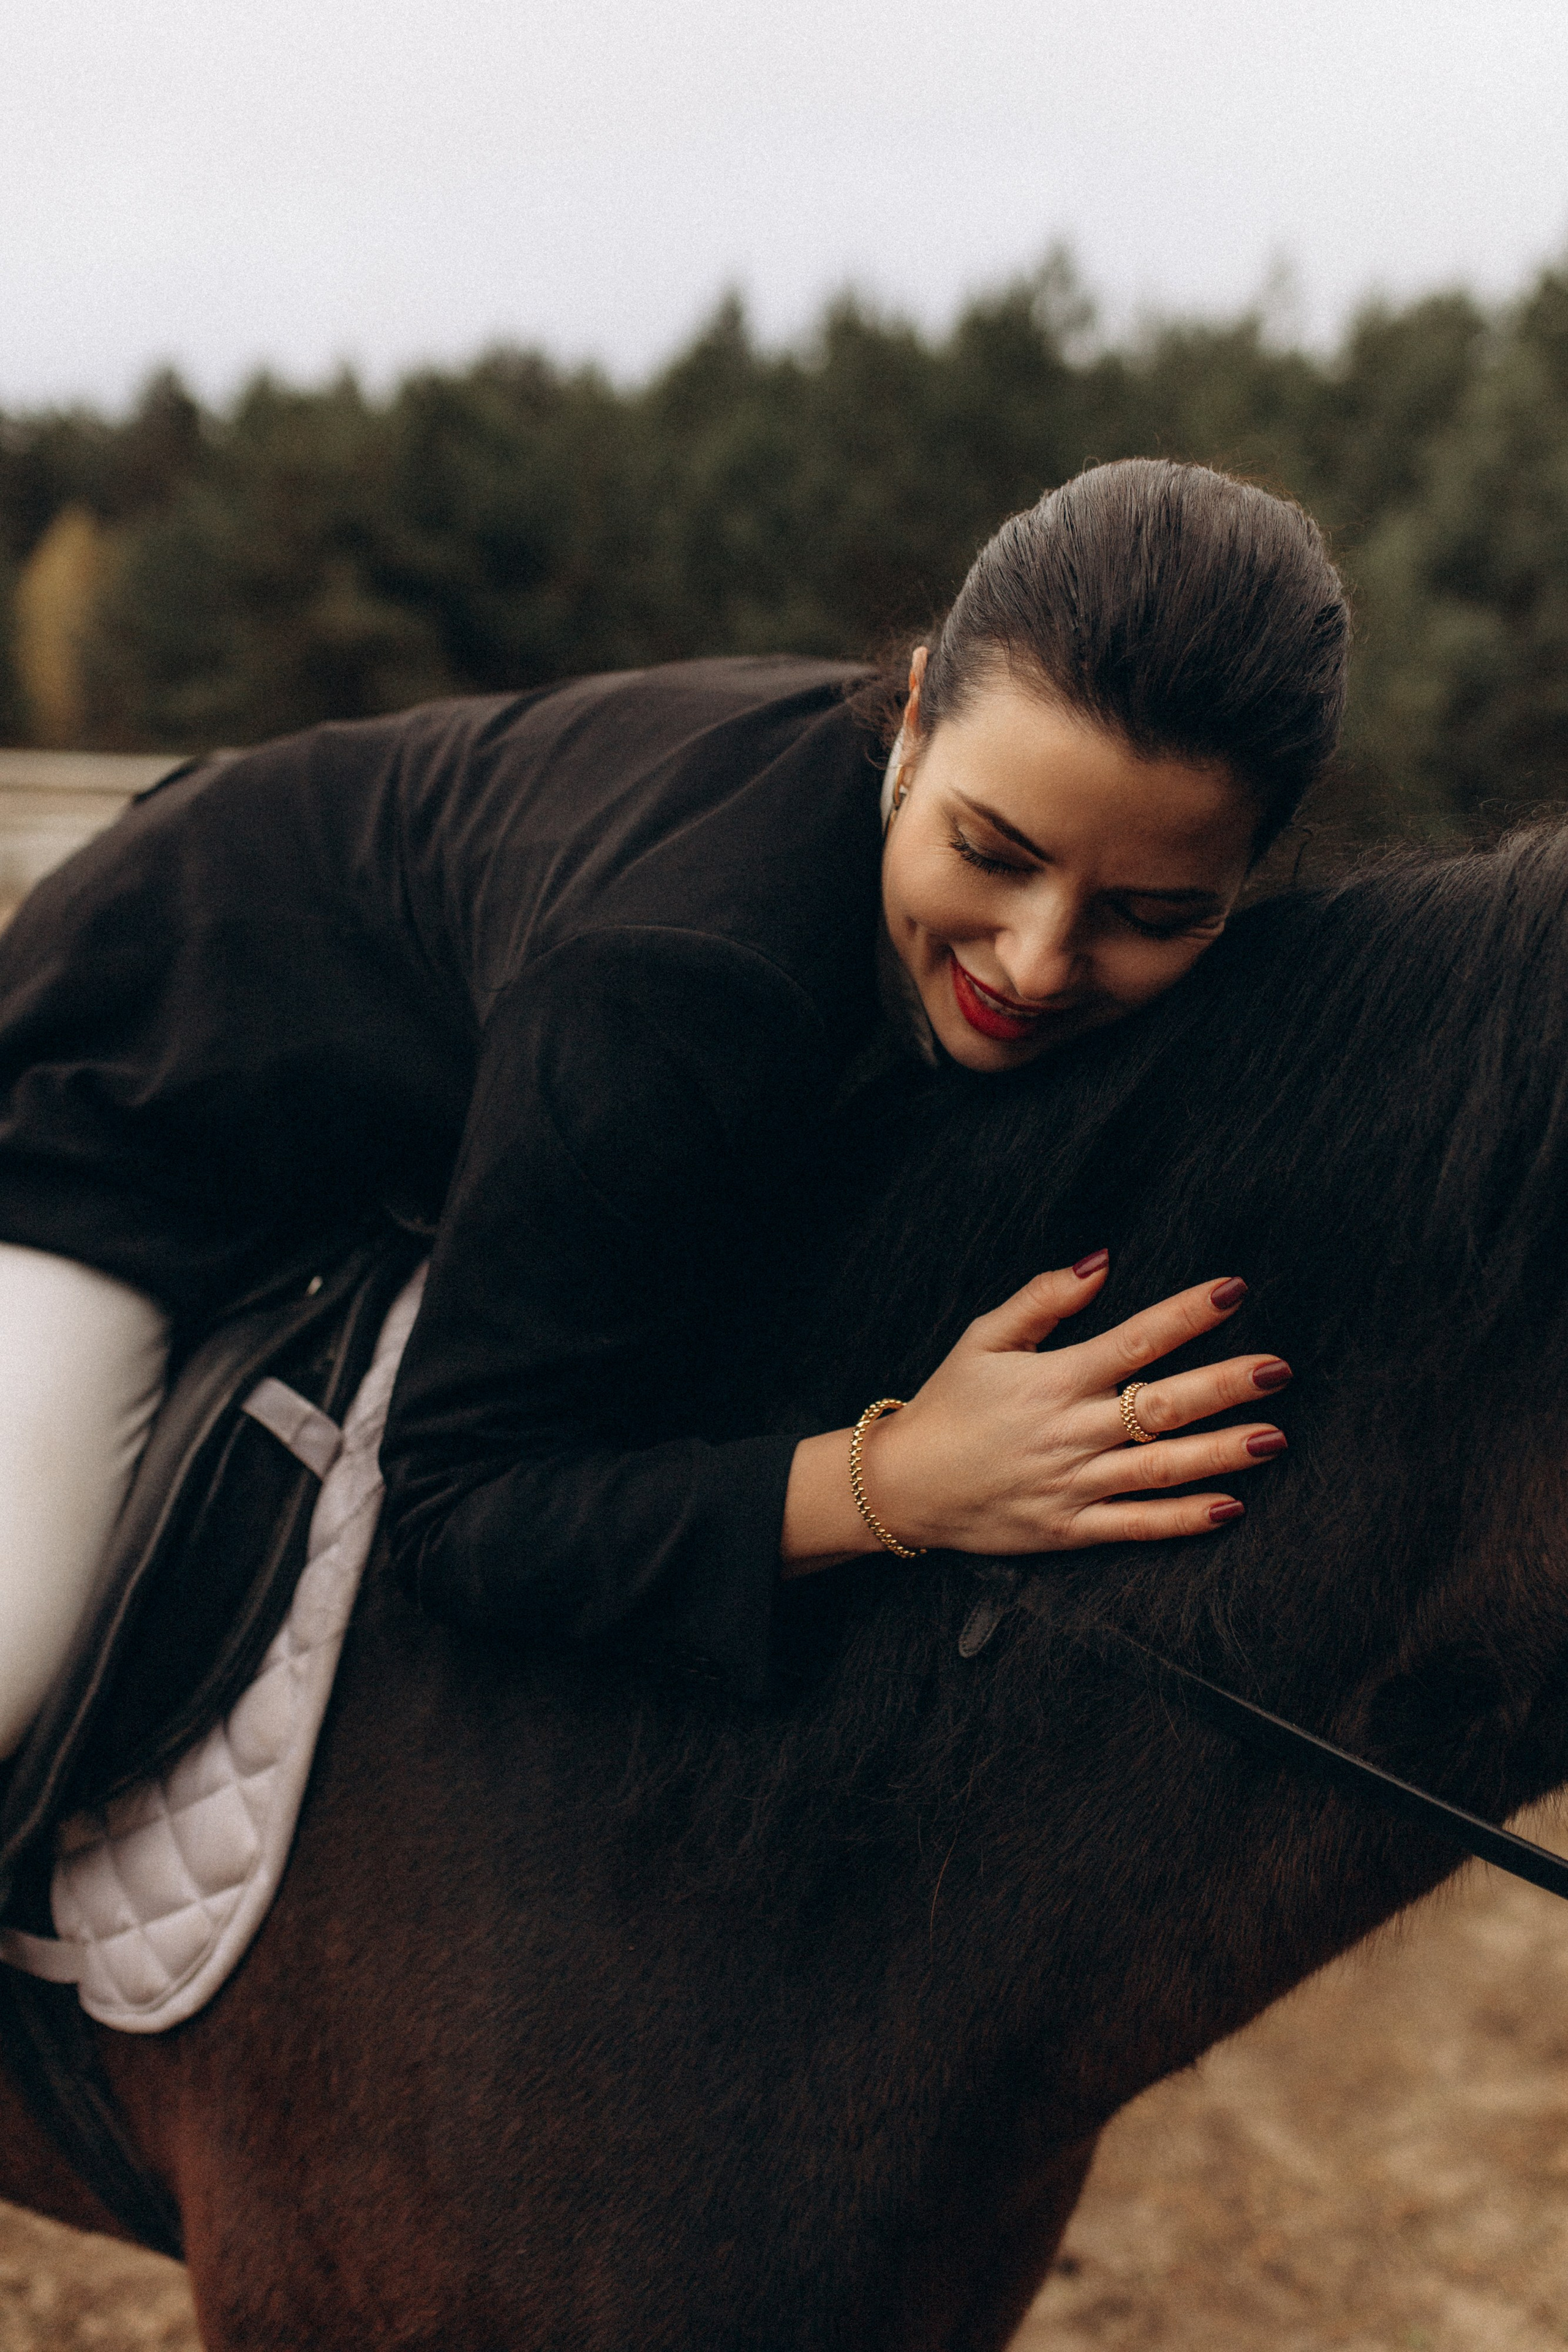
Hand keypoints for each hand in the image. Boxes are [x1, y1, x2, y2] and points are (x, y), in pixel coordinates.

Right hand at [861, 1255, 1287, 1555]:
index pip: (1136, 1339)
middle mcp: (1071, 1431)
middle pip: (1162, 1405)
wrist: (903, 1486)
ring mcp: (1073, 1484)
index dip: (1188, 1313)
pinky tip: (1231, 1505)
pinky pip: (1137, 1526)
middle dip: (1225, 1385)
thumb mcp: (983, 1338)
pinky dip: (1184, 1519)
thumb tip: (1100, 1262)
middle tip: (1278, 1369)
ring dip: (1222, 1452)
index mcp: (1054, 1379)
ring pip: (1160, 1468)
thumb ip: (1043, 1299)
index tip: (1234, 1291)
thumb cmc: (948, 1404)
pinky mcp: (1070, 1529)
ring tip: (1274, 1436)